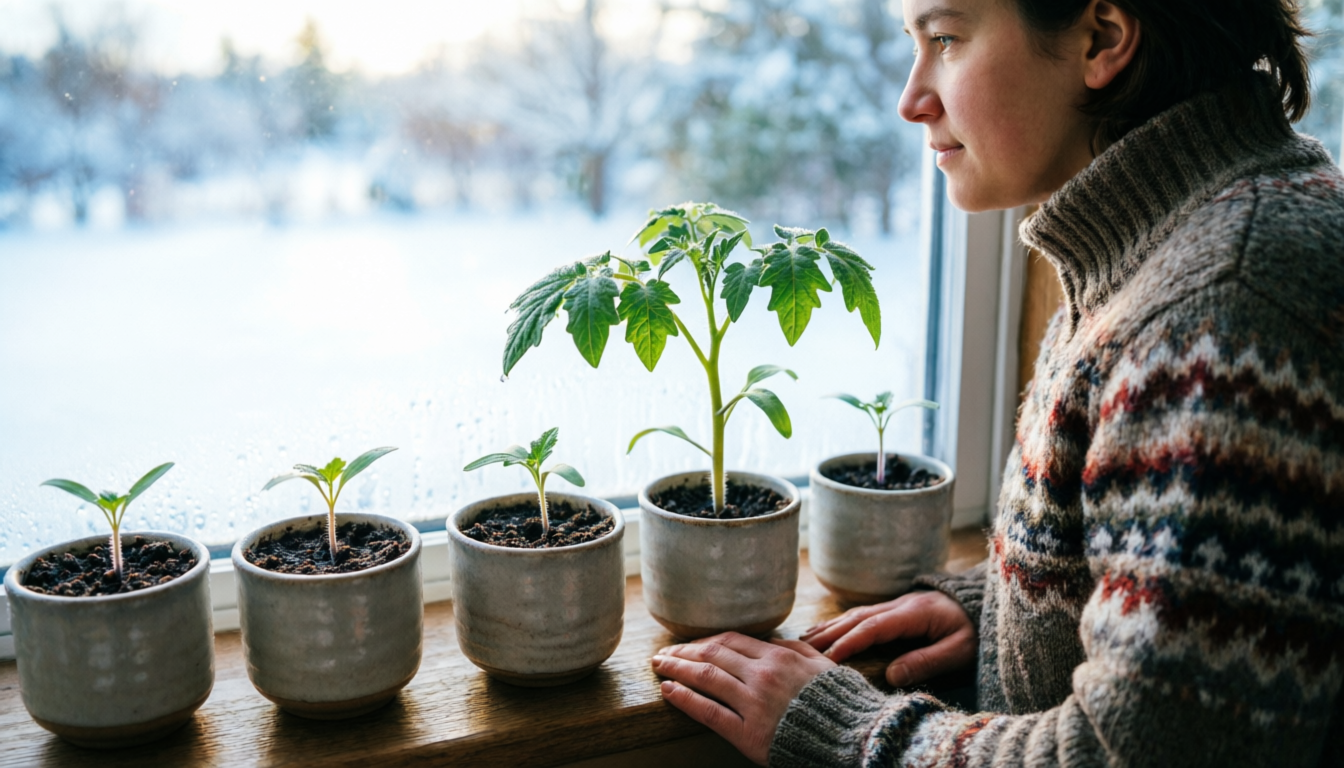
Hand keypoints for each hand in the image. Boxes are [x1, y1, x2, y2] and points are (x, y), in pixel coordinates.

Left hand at [652, 632, 835, 765]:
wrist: (852, 738)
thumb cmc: (840, 704)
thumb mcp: (823, 667)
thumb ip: (798, 650)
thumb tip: (775, 640)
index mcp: (780, 656)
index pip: (731, 641)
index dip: (705, 641)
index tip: (689, 645)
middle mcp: (762, 675)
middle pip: (712, 655)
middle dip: (683, 652)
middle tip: (663, 653)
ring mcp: (753, 703)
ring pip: (705, 678)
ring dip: (677, 669)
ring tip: (659, 666)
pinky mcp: (747, 733)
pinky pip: (709, 712)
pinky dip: (685, 699)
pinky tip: (668, 691)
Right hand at [801, 590, 975, 687]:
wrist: (986, 604)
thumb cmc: (975, 629)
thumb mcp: (960, 650)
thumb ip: (927, 661)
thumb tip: (891, 675)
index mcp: (913, 613)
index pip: (872, 628)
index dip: (848, 642)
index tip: (826, 658)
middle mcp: (899, 605)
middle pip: (855, 618)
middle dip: (827, 634)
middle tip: (799, 650)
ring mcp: (896, 604)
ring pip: (854, 614)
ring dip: (828, 626)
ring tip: (802, 640)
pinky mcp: (896, 609)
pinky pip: (861, 615)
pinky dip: (839, 623)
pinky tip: (825, 631)